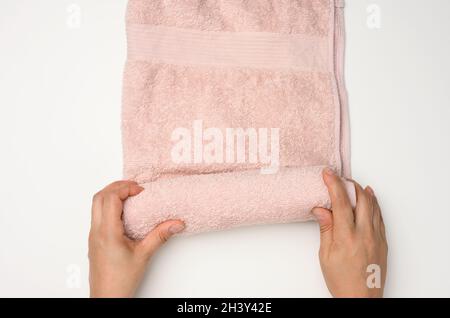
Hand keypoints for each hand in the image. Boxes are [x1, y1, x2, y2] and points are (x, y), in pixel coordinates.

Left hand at [88, 180, 184, 297]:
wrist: (107, 297)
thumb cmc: (120, 281)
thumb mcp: (144, 255)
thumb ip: (160, 236)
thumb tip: (176, 223)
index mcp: (107, 232)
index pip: (110, 198)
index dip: (125, 188)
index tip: (140, 191)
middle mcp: (96, 231)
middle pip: (99, 196)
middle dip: (117, 186)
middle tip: (134, 188)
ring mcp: (93, 235)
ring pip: (96, 205)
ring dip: (111, 195)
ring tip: (130, 196)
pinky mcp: (94, 239)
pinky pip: (97, 214)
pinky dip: (108, 205)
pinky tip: (123, 212)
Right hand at [312, 168, 387, 297]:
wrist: (361, 298)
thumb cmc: (342, 280)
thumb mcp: (326, 255)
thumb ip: (325, 229)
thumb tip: (321, 209)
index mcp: (347, 237)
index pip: (341, 203)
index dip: (334, 184)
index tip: (328, 173)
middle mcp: (364, 234)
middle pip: (361, 199)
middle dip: (349, 184)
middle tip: (339, 178)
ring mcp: (376, 237)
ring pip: (373, 205)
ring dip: (362, 191)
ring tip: (352, 184)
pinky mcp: (383, 241)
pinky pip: (380, 216)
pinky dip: (374, 203)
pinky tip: (370, 197)